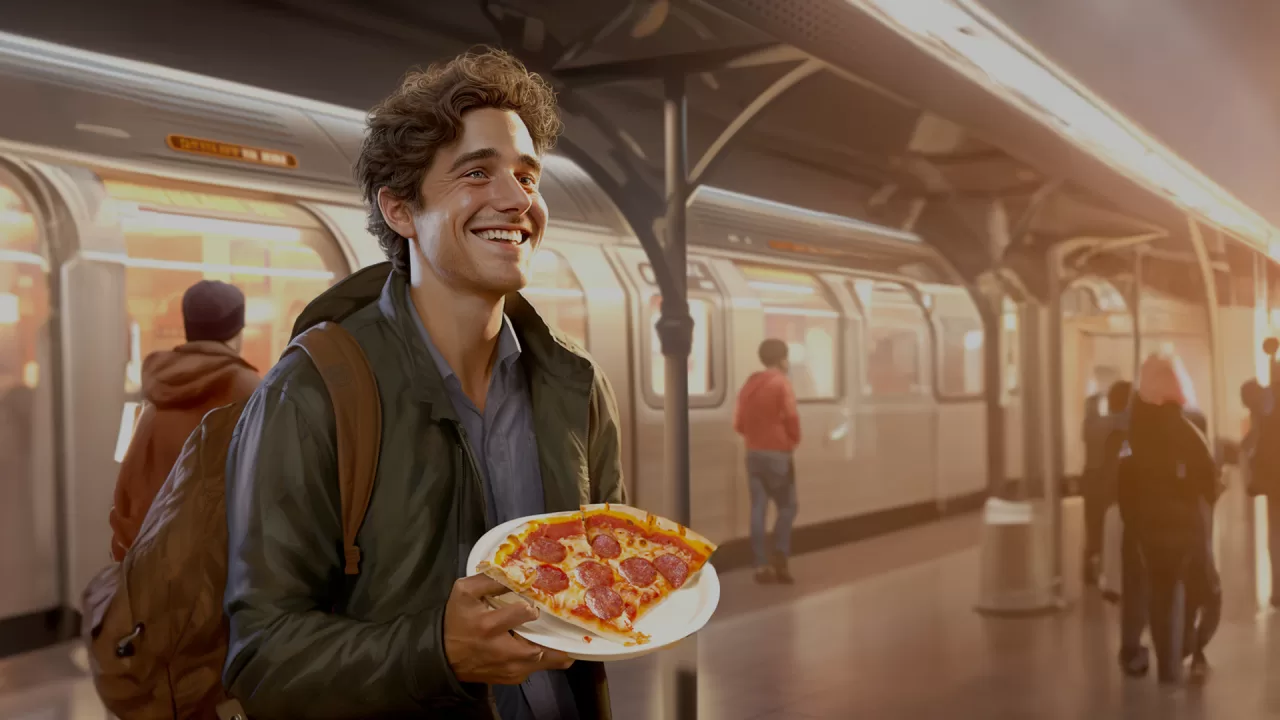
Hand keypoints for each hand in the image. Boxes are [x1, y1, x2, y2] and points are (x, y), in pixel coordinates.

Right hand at [443, 574, 573, 684]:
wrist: (443, 655)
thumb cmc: (457, 619)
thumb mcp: (465, 591)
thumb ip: (490, 578)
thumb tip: (518, 572)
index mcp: (489, 625)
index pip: (524, 613)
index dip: (532, 607)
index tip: (533, 603)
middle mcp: (502, 651)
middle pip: (542, 648)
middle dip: (556, 636)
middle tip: (563, 623)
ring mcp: (508, 669)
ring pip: (546, 662)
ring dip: (556, 649)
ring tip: (561, 634)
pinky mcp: (511, 678)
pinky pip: (537, 669)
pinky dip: (544, 658)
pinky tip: (544, 645)